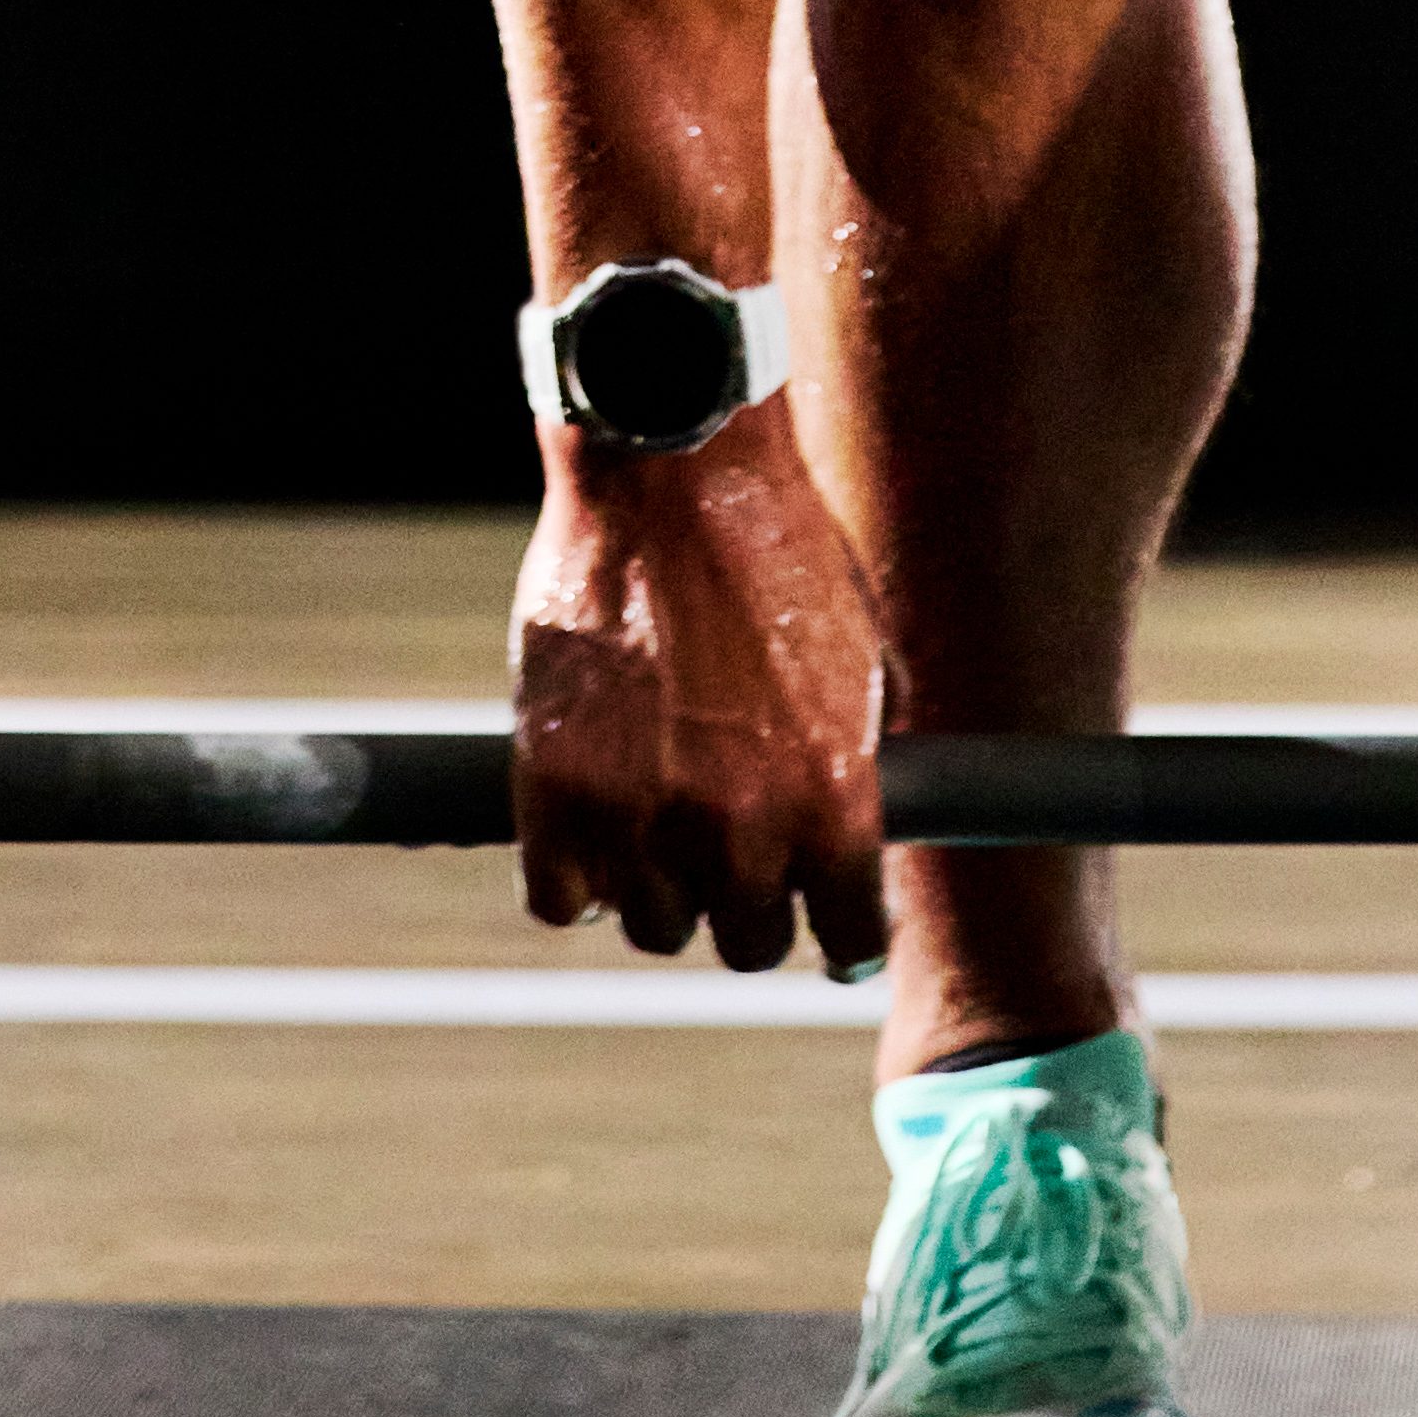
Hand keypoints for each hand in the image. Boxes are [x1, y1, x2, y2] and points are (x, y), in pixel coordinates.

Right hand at [509, 401, 888, 975]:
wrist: (673, 472)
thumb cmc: (775, 549)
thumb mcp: (858, 656)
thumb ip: (856, 758)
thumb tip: (864, 828)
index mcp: (833, 798)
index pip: (846, 937)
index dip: (840, 937)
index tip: (830, 935)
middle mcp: (742, 828)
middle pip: (746, 944)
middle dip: (748, 911)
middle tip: (735, 867)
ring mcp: (641, 818)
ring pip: (655, 927)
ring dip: (661, 891)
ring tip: (660, 829)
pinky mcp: (553, 794)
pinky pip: (561, 899)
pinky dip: (575, 877)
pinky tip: (593, 833)